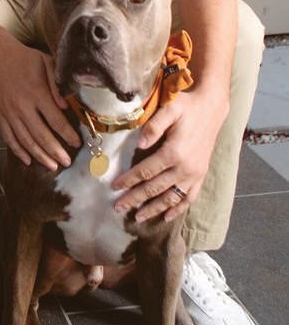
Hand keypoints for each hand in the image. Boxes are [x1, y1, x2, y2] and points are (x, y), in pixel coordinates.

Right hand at [0, 38, 80, 170]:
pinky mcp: (0, 115)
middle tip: (67, 162)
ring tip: (52, 165)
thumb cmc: (27, 59)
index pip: (56, 120)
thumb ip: (58, 84)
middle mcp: (22, 106)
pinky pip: (9, 137)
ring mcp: (9, 112)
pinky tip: (28, 160)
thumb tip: (67, 106)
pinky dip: (18, 151)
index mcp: (37, 93)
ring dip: (39, 155)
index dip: (68, 135)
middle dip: (56, 151)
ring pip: (25, 140)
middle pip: (41, 135)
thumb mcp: (47, 63)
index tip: (77, 144)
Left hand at [112, 88, 227, 222]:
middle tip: (118, 208)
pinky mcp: (201, 175)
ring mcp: (195, 174)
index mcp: (174, 152)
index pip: (146, 172)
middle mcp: (185, 168)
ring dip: (154, 209)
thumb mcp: (170, 109)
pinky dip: (178, 209)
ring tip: (137, 217)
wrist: (212, 109)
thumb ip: (153, 126)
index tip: (114, 187)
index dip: (128, 180)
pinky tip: (166, 217)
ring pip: (171, 198)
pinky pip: (189, 197)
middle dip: (135, 199)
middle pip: (155, 188)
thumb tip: (138, 145)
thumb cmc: (187, 107)